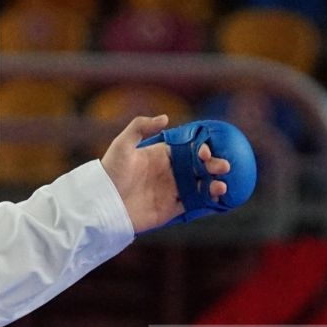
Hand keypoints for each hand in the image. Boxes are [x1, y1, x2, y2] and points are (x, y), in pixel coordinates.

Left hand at [101, 115, 230, 233]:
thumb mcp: (122, 145)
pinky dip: (207, 201)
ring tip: (222, 185)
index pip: (188, 149)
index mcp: (162, 155)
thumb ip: (140, 126)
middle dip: (214, 165)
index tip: (204, 152)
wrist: (102, 204)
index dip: (200, 149)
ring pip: (200, 185)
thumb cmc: (110, 172)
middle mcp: (170, 171)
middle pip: (199, 167)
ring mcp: (172, 190)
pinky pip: (194, 203)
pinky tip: (216, 197)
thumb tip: (166, 117)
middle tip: (223, 166)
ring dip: (214, 184)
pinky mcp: (171, 209)